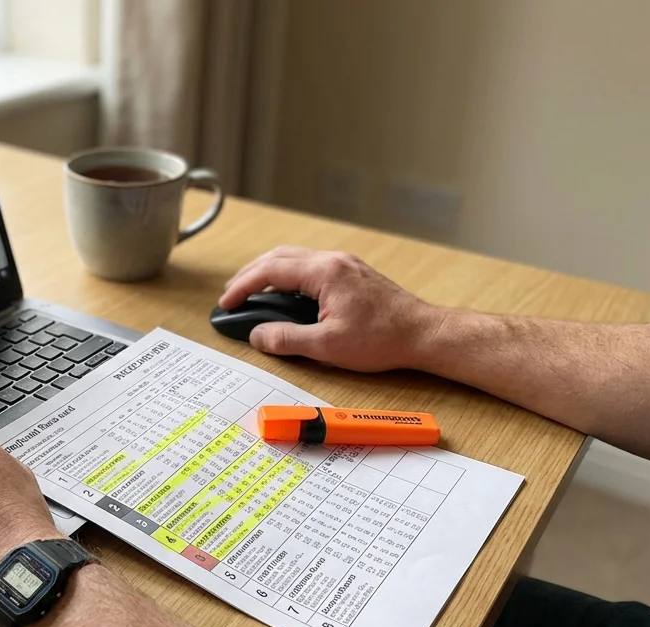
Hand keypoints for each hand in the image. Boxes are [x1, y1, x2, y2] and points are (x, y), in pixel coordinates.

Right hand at [218, 246, 445, 371]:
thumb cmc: (382, 339)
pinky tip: (284, 294)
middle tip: (232, 296)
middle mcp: (333, 260)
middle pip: (279, 257)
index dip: (243, 286)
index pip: (271, 270)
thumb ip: (287, 339)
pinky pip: (310, 266)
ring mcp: (344, 264)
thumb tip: (258, 335)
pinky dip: (288, 276)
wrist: (422, 334)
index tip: (226, 303)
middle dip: (250, 275)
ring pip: (295, 259)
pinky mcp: (352, 274)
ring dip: (269, 273)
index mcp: (325, 272)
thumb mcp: (327, 346)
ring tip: (252, 294)